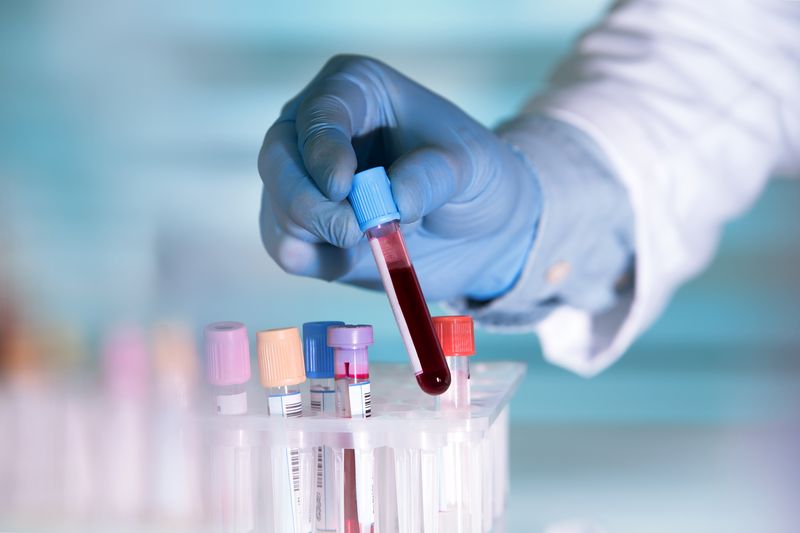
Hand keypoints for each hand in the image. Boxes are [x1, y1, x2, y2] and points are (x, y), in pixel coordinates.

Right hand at [258, 55, 540, 300]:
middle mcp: (315, 129)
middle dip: (308, 202)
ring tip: (372, 240)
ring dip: (318, 234)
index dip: (322, 150)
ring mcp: (303, 180)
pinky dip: (317, 261)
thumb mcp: (472, 165)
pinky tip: (355, 257)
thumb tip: (393, 200)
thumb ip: (434, 175)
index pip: (319, 112)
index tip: (342, 186)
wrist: (479, 229)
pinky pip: (285, 248)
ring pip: (278, 208)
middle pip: (278, 159)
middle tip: (352, 230)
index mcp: (354, 90)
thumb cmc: (474, 178)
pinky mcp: (304, 228)